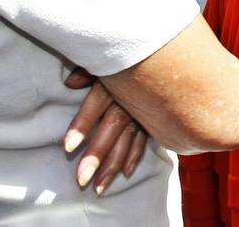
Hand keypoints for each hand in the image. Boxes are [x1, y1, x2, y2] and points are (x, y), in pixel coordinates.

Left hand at [62, 67, 148, 194]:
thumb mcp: (108, 58)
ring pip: (129, 138)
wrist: (170, 52)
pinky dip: (136, 154)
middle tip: (81, 179)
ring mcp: (146, 107)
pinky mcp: (156, 115)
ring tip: (99, 186)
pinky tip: (126, 171)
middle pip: (113, 125)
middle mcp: (133, 95)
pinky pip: (146, 138)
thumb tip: (70, 83)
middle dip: (97, 154)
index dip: (83, 123)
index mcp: (119, 79)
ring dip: (114, 163)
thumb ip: (88, 70)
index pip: (98, 101)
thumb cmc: (133, 55)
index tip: (68, 147)